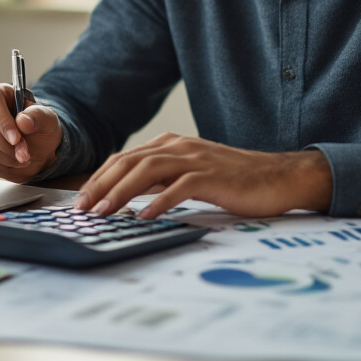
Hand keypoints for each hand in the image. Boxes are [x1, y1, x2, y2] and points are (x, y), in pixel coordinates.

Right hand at [0, 83, 62, 182]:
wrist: (38, 152)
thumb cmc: (40, 130)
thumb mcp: (48, 120)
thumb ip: (38, 116)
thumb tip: (22, 121)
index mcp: (0, 94)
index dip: (1, 120)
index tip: (16, 139)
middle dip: (4, 144)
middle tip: (24, 154)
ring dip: (3, 157)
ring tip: (21, 158)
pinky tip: (11, 162)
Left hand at [71, 133, 333, 218]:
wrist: (278, 177)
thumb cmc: (234, 181)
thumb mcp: (192, 174)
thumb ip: (164, 179)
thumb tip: (131, 198)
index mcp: (172, 145)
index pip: (125, 158)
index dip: (100, 177)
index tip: (82, 199)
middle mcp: (180, 147)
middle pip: (130, 162)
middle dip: (101, 185)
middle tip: (83, 209)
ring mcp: (196, 160)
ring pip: (148, 171)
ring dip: (121, 192)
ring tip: (104, 212)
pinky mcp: (213, 177)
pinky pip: (180, 187)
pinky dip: (159, 201)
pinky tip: (145, 216)